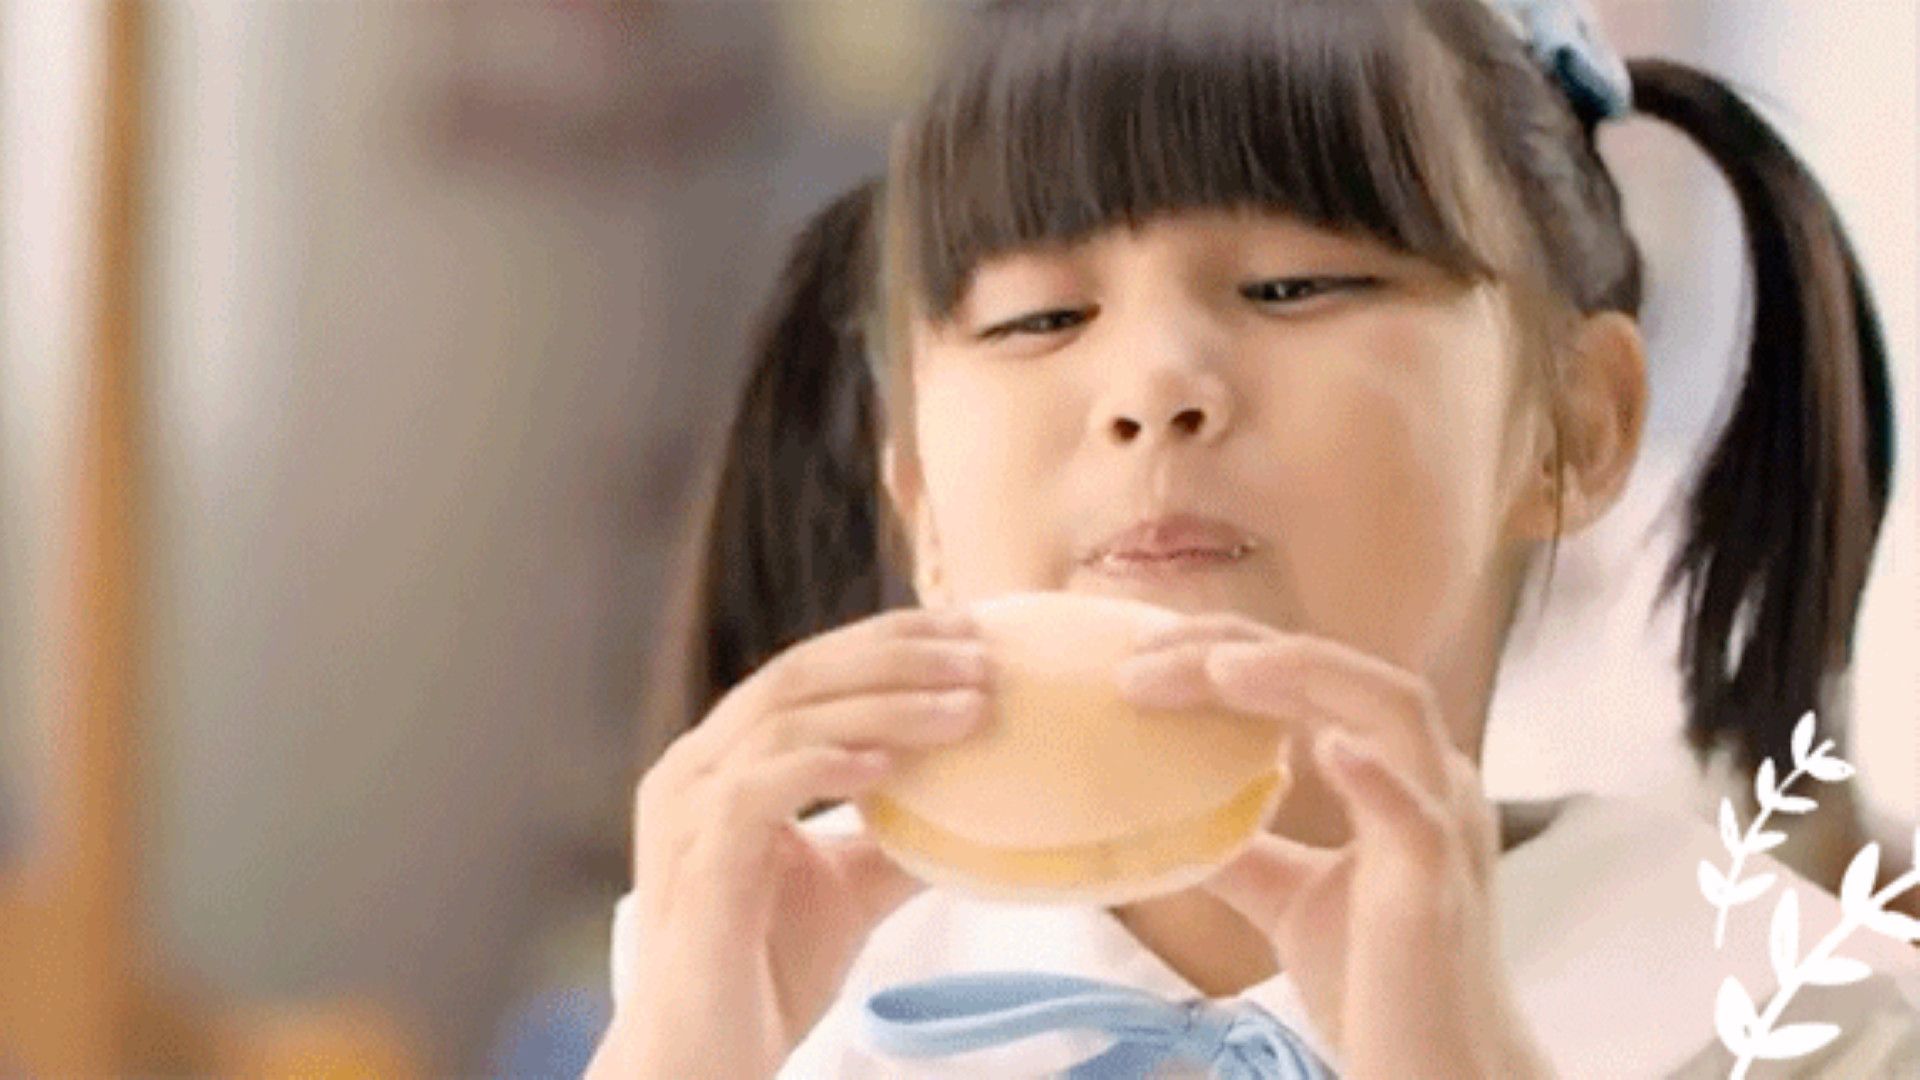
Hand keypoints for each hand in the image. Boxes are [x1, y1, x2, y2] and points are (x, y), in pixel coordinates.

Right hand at [601, 607, 990, 1079]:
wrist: (706, 1060)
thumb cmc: (766, 971)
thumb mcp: (852, 887)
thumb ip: (900, 837)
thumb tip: (985, 804)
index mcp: (722, 761)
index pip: (805, 672)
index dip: (885, 640)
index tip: (965, 629)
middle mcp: (694, 770)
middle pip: (796, 675)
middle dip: (894, 654)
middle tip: (978, 653)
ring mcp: (687, 813)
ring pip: (785, 720)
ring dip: (883, 705)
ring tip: (964, 708)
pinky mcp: (698, 863)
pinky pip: (759, 789)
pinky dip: (826, 765)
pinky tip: (889, 764)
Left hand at [1115, 613, 1555, 1079]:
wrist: (1429, 1069)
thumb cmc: (1373, 981)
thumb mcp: (1286, 896)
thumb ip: (1241, 844)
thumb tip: (1167, 813)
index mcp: (1396, 772)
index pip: (1315, 677)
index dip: (1232, 650)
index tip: (1143, 652)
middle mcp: (1431, 781)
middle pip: (1345, 673)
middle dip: (1246, 649)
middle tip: (1146, 655)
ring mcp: (1443, 828)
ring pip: (1395, 711)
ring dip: (1304, 677)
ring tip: (1218, 669)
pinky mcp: (1441, 888)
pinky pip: (1420, 816)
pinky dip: (1376, 775)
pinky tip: (1325, 745)